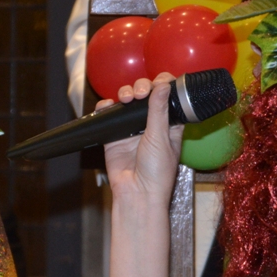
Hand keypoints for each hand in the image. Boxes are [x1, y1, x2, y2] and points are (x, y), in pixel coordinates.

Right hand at [99, 72, 183, 204]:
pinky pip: (109, 115)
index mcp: (169, 124)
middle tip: (140, 94)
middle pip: (146, 93)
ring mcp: (132, 129)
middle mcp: (151, 124)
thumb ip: (159, 110)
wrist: (137, 193)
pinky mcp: (114, 135)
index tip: (157, 83)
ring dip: (125, 93)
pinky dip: (106, 107)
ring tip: (125, 98)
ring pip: (127, 101)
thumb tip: (163, 85)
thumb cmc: (157, 173)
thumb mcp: (161, 138)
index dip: (162, 85)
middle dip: (142, 87)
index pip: (167, 96)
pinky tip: (108, 105)